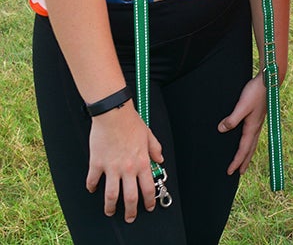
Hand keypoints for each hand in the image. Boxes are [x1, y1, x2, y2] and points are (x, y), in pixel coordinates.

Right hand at [86, 103, 163, 221]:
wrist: (114, 115)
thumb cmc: (131, 123)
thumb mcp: (149, 136)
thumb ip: (155, 150)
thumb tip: (160, 160)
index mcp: (142, 163)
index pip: (148, 188)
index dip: (149, 201)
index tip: (148, 207)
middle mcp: (128, 169)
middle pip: (130, 197)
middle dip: (131, 211)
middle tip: (130, 217)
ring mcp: (111, 168)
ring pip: (111, 195)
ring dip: (110, 206)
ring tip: (110, 211)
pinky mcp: (97, 164)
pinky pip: (93, 180)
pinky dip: (91, 187)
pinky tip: (92, 190)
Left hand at [219, 73, 266, 174]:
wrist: (269, 80)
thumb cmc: (256, 92)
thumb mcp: (242, 105)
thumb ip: (232, 118)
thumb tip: (222, 129)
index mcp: (252, 127)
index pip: (243, 149)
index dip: (236, 161)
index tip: (230, 172)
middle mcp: (257, 127)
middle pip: (250, 149)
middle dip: (244, 161)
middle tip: (239, 173)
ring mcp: (259, 122)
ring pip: (253, 143)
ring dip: (248, 153)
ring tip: (244, 160)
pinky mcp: (258, 116)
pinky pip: (253, 135)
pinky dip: (250, 143)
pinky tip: (248, 139)